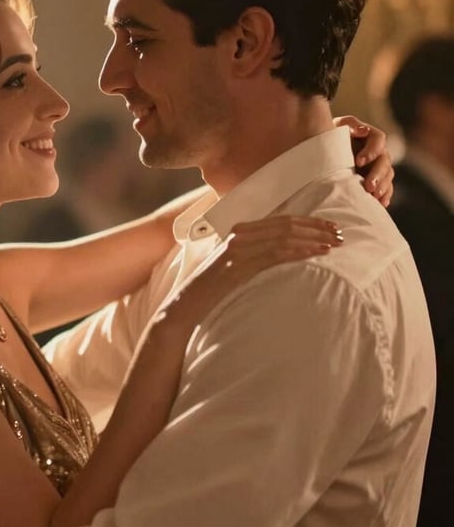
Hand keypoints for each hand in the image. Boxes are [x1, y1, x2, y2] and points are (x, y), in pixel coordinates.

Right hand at [146, 215, 343, 346]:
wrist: (187, 305)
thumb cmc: (212, 290)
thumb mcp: (234, 267)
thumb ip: (254, 256)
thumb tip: (281, 255)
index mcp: (238, 232)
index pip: (280, 220)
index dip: (308, 221)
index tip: (330, 227)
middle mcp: (238, 235)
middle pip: (285, 224)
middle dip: (316, 227)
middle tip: (340, 233)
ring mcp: (237, 249)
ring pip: (283, 236)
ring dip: (312, 239)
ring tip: (334, 244)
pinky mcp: (238, 265)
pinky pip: (275, 254)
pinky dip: (299, 252)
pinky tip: (316, 254)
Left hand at [333, 115, 393, 206]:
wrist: (319, 154)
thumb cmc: (327, 138)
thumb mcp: (335, 128)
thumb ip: (349, 125)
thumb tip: (363, 130)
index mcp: (368, 136)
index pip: (379, 140)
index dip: (372, 150)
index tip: (358, 161)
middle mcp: (376, 151)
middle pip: (385, 161)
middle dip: (378, 174)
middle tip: (369, 186)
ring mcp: (377, 166)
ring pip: (387, 175)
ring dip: (383, 186)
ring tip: (373, 196)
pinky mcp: (375, 180)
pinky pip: (385, 188)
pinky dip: (384, 196)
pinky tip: (380, 204)